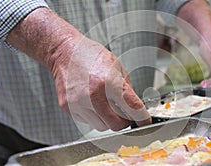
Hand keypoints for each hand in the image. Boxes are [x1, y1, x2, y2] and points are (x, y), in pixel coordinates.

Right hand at [6, 8, 150, 130]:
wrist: (65, 52)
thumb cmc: (91, 56)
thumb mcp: (117, 67)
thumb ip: (127, 89)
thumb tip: (135, 107)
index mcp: (109, 82)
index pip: (132, 108)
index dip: (142, 118)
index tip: (145, 122)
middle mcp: (93, 95)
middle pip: (116, 124)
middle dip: (124, 122)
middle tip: (125, 115)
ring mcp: (78, 103)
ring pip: (101, 126)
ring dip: (107, 120)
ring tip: (105, 104)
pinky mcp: (68, 108)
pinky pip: (87, 121)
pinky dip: (94, 115)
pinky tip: (91, 102)